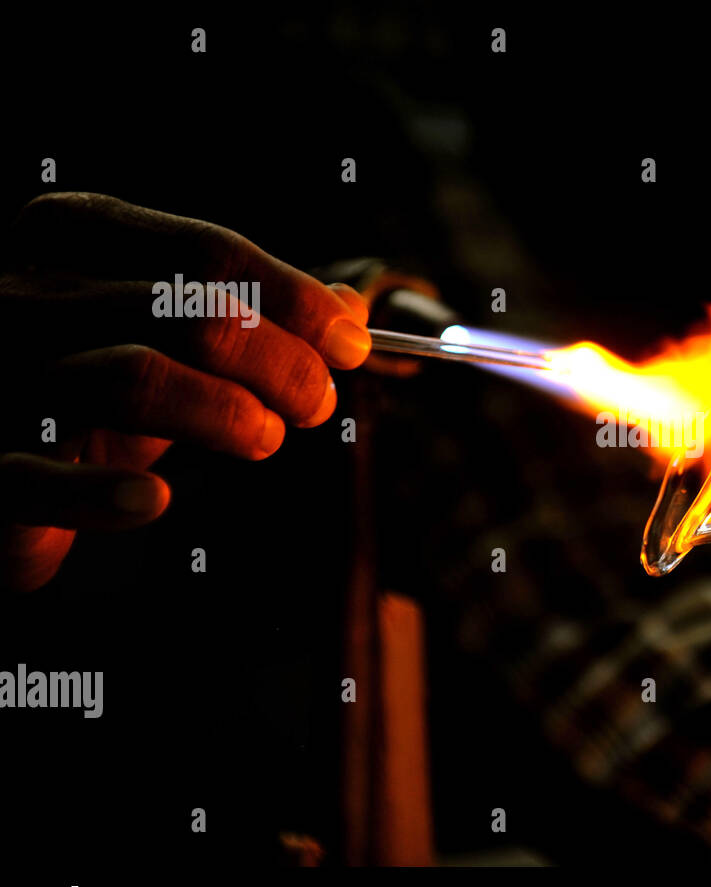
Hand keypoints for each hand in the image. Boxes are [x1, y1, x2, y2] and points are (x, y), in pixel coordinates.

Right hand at [0, 192, 370, 590]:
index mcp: (73, 238)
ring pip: (133, 377)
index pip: (207, 251)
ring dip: (226, 414)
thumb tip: (354, 310)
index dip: (295, 299)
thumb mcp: (175, 341)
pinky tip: (153, 500)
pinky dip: (107, 491)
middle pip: (189, 311)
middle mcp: (23, 293)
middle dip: (280, 361)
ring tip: (266, 439)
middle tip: (318, 404)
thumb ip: (259, 318)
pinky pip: (41, 477)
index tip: (351, 343)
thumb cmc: (92, 387)